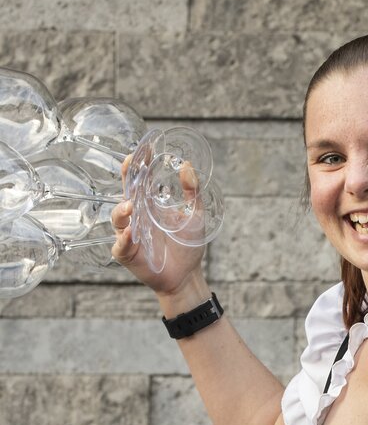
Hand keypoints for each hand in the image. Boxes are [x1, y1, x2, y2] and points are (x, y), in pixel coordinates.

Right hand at [111, 156, 207, 297]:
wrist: (187, 275)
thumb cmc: (188, 245)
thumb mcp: (194, 215)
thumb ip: (192, 192)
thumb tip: (187, 165)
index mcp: (149, 205)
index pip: (140, 180)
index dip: (139, 164)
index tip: (144, 149)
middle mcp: (136, 217)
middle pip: (125, 193)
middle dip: (127, 178)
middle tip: (132, 164)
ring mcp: (129, 234)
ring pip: (118, 218)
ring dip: (122, 210)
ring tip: (131, 206)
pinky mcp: (127, 254)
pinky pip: (121, 245)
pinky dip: (124, 239)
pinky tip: (131, 232)